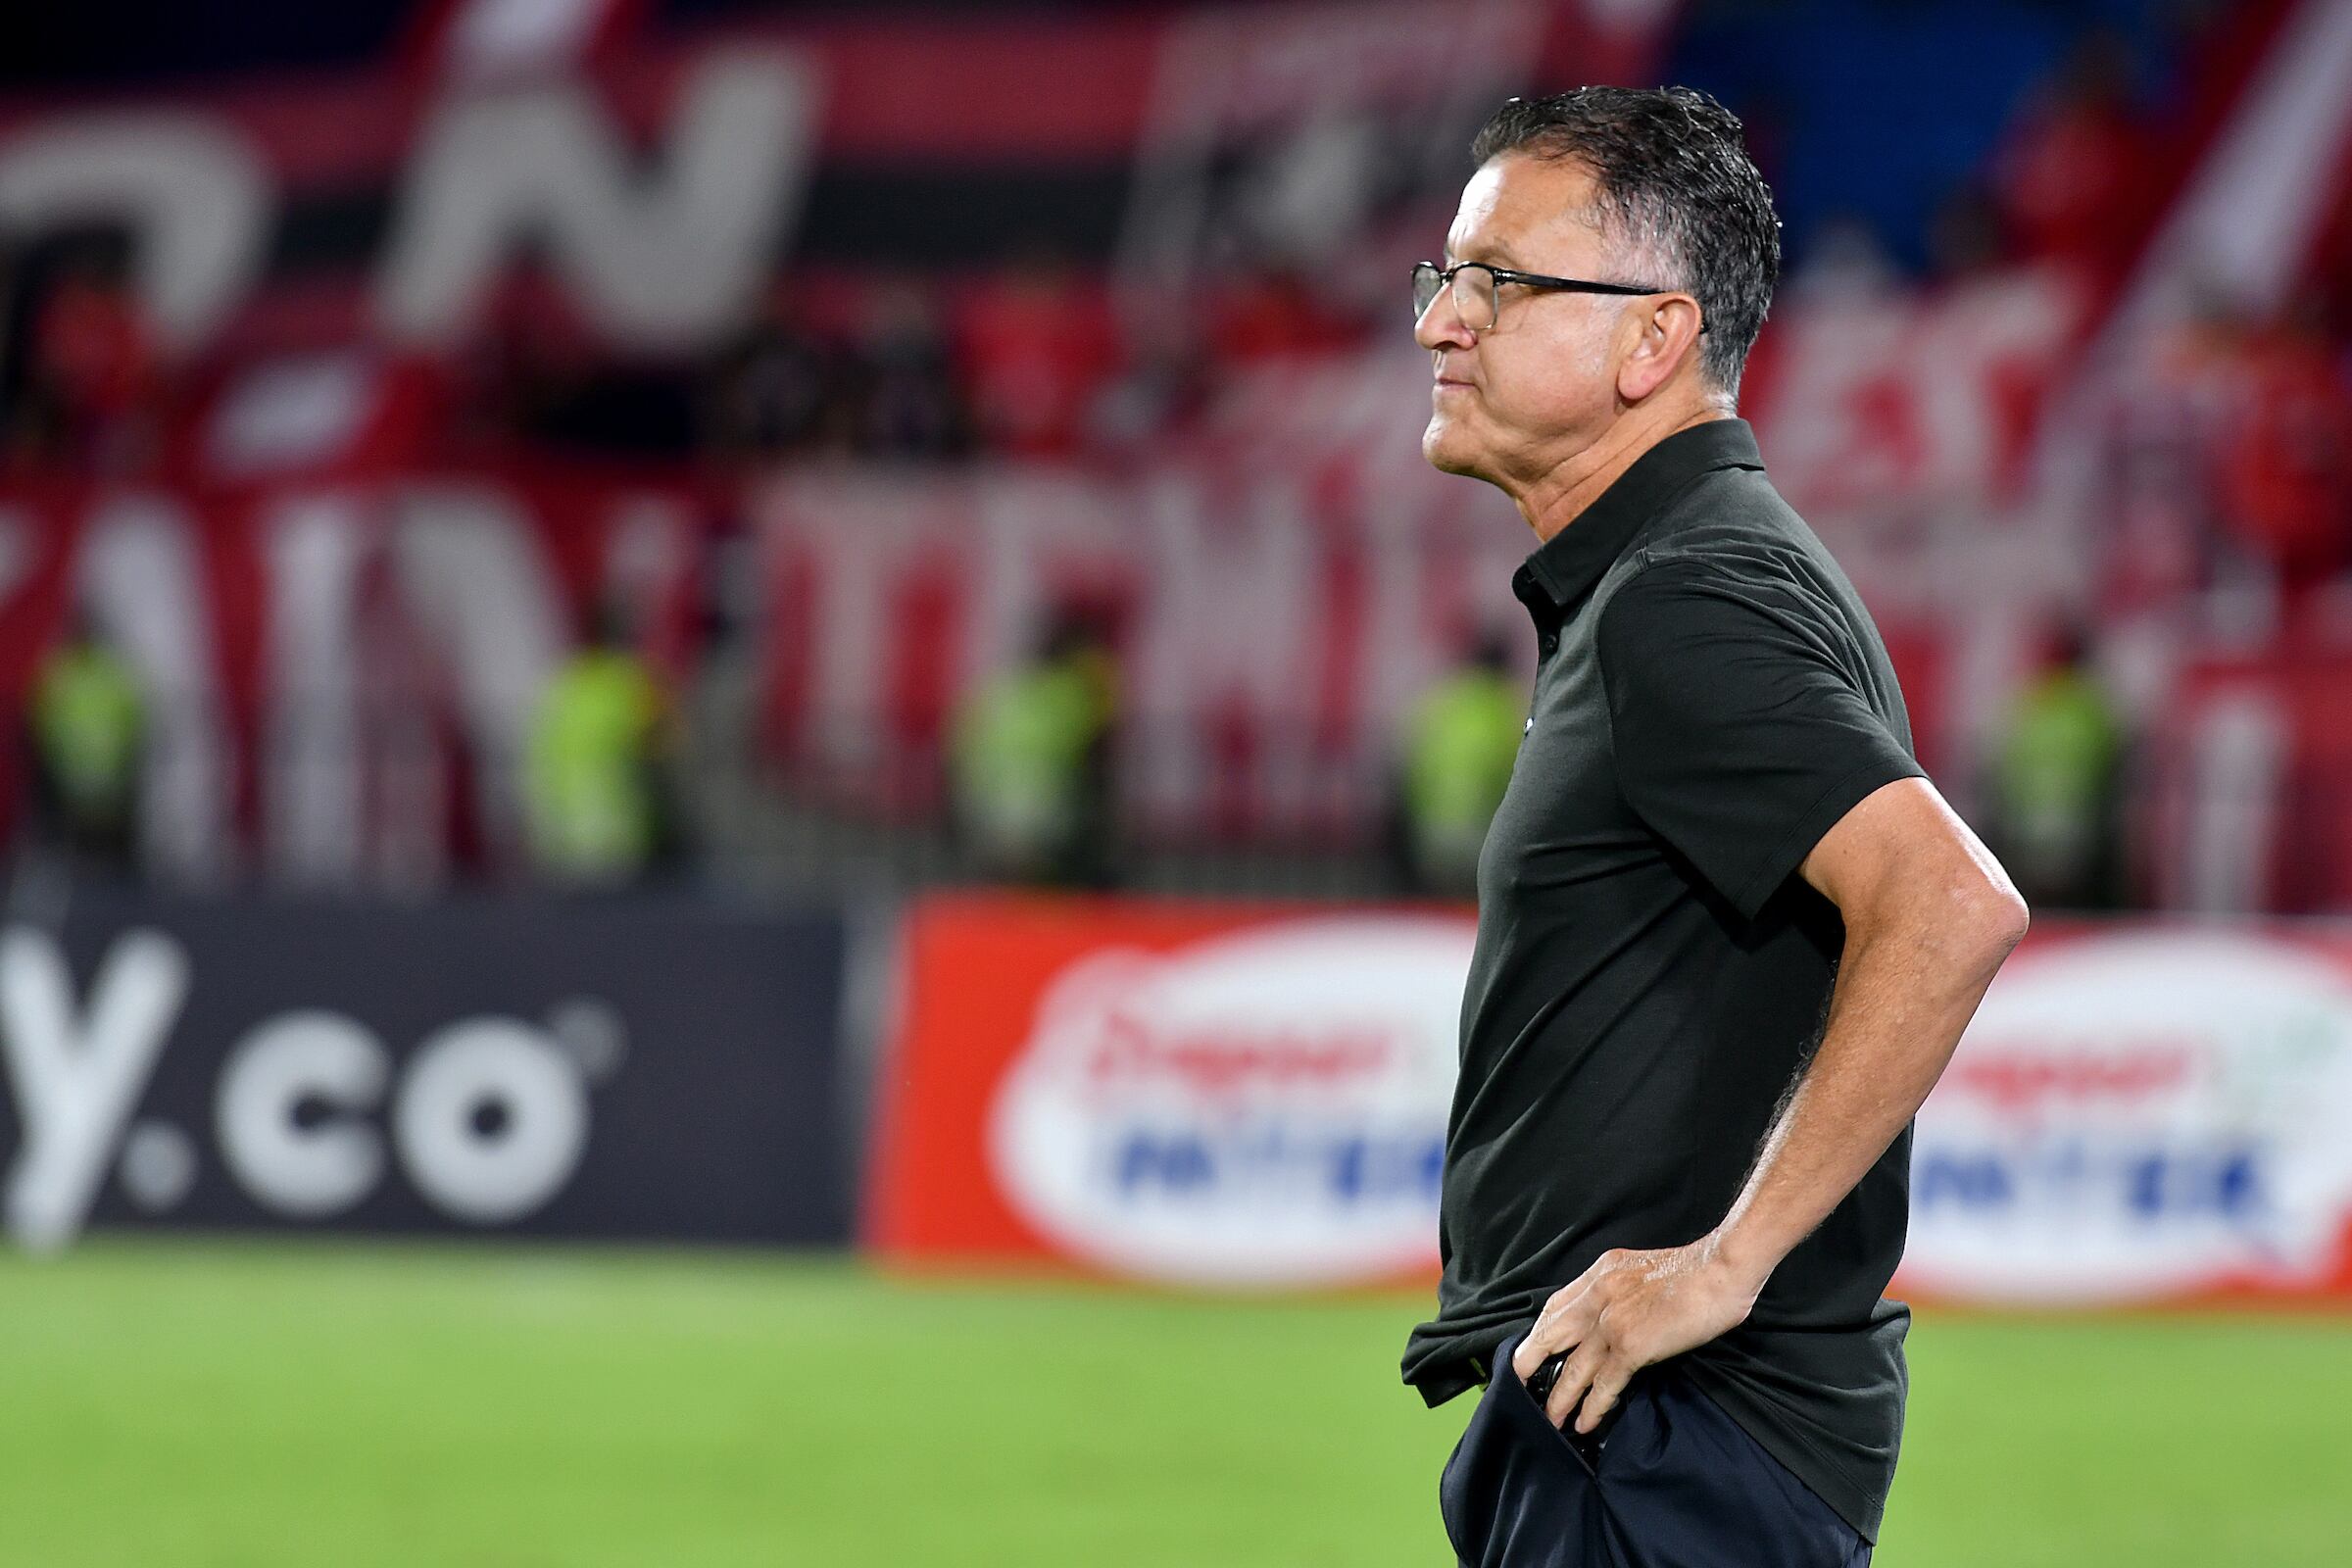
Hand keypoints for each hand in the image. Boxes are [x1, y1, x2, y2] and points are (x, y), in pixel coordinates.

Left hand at [1508, 1235, 1764, 1433]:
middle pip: (1551, 1335)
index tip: (1532, 1350)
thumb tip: (1614, 1315)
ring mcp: (1611, 1320)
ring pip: (1573, 1366)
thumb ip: (1620, 1289)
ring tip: (1550, 1418)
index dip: (1540, 1332)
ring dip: (1559, 1396)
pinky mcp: (1631, 1344)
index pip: (1556, 1305)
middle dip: (1531, 1364)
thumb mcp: (1640, 1269)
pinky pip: (1604, 1383)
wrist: (1722, 1268)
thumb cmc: (1695, 1271)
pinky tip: (1584, 1422)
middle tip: (1519, 1387)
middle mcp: (1597, 1295)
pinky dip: (1591, 1406)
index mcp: (1600, 1273)